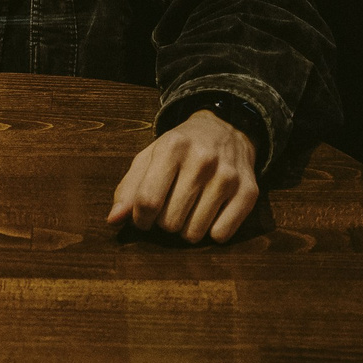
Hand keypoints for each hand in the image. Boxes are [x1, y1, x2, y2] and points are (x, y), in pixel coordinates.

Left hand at [106, 109, 259, 243]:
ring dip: (187, 229)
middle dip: (165, 222)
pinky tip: (211, 212)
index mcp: (172, 147)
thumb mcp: (150, 157)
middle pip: (170, 222)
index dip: (140, 219)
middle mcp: (203, 159)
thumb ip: (129, 188)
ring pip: (195, 233)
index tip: (143, 217)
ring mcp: (228, 176)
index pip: (147, 201)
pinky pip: (221, 235)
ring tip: (190, 208)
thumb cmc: (181, 148)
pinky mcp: (249, 192)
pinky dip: (212, 231)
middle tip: (171, 206)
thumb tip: (113, 220)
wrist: (226, 128)